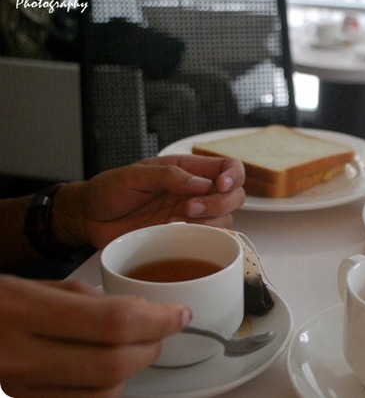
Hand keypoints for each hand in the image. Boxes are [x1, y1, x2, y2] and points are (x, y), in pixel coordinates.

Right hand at [0, 275, 190, 396]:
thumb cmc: (1, 301)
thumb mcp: (42, 284)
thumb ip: (94, 300)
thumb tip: (144, 313)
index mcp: (23, 311)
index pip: (112, 322)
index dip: (158, 320)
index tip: (181, 314)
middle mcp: (19, 357)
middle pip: (112, 364)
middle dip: (151, 347)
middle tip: (162, 331)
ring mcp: (20, 388)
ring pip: (103, 394)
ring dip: (132, 372)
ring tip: (133, 348)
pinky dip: (107, 389)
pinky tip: (108, 370)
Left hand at [56, 155, 245, 248]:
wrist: (90, 219)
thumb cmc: (109, 190)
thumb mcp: (134, 175)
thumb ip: (169, 176)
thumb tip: (203, 184)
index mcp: (187, 168)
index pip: (228, 167)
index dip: (234, 176)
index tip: (220, 186)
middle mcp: (195, 191)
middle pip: (235, 195)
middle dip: (220, 202)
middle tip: (189, 207)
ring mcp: (191, 215)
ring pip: (226, 218)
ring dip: (209, 221)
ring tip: (176, 220)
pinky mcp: (183, 235)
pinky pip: (208, 237)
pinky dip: (200, 237)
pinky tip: (175, 232)